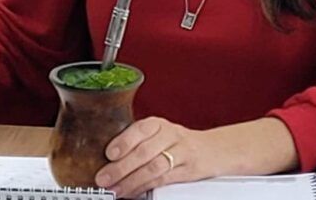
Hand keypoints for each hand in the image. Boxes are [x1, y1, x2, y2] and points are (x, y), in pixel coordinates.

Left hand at [93, 117, 215, 198]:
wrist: (211, 149)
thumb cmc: (175, 142)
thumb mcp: (157, 134)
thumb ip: (136, 142)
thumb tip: (106, 159)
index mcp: (158, 124)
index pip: (140, 129)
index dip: (124, 142)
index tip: (108, 154)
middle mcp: (170, 135)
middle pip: (144, 152)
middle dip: (121, 167)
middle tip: (104, 178)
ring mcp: (181, 153)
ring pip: (154, 168)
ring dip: (131, 181)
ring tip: (115, 189)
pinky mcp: (188, 171)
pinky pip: (163, 180)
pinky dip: (145, 188)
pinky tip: (132, 191)